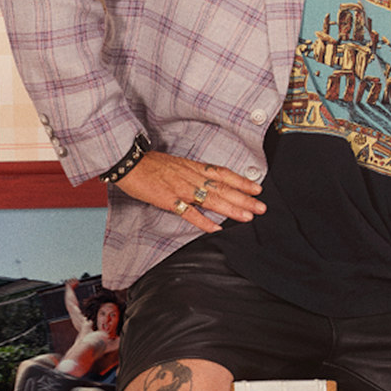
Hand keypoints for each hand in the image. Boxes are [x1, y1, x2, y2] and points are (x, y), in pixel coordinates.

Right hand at [114, 152, 265, 233]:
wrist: (127, 161)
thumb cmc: (150, 164)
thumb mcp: (176, 164)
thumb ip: (193, 174)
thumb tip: (207, 183)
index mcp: (193, 167)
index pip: (223, 174)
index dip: (241, 182)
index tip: (257, 189)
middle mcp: (191, 177)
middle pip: (222, 188)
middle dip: (244, 199)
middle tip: (262, 208)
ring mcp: (180, 189)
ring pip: (211, 199)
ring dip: (231, 209)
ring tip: (248, 217)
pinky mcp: (168, 200)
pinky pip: (188, 213)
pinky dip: (203, 221)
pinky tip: (216, 228)